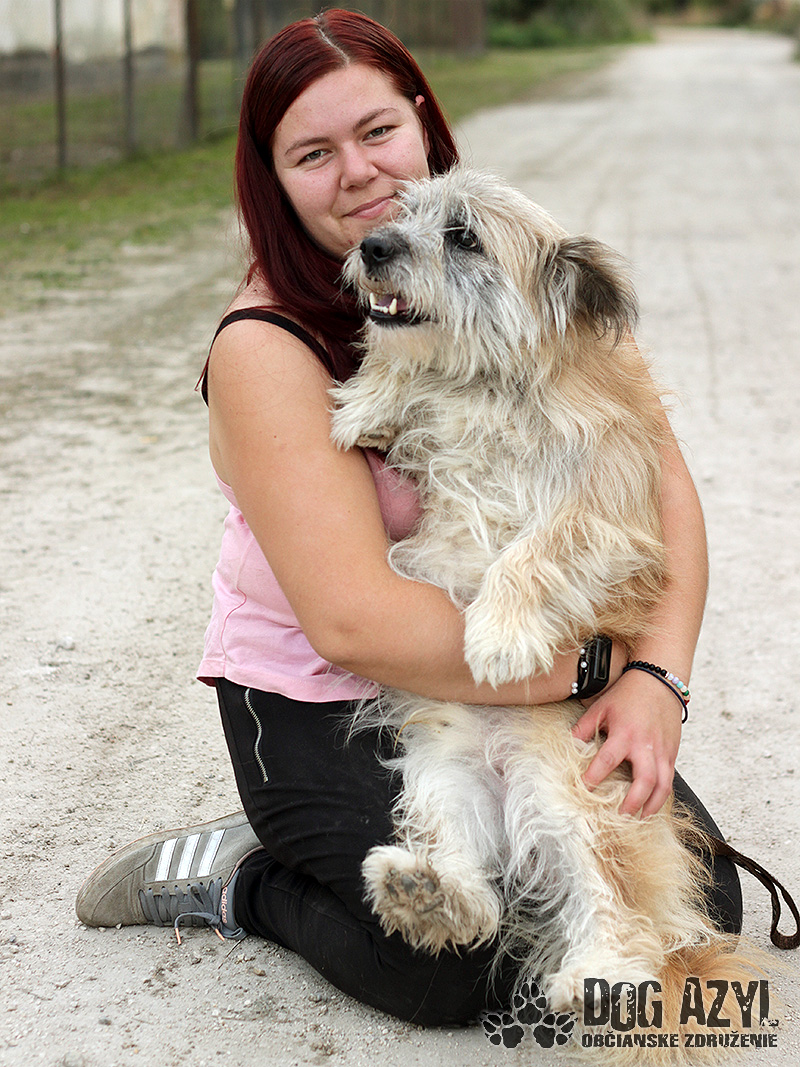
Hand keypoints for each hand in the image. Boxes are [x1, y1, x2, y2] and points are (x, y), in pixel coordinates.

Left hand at [571, 665, 683, 817]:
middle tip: (620, 816)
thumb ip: (584, 727)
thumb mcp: (601, 707)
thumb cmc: (629, 693)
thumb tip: (569, 744)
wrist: (660, 680)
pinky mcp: (672, 753)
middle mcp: (646, 745)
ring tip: (640, 818)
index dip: (594, 777)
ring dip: (652, 805)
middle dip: (633, 802)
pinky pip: (670, 779)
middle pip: (644, 781)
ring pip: (663, 786)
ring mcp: (663, 751)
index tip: (584, 789)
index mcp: (625, 733)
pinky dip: (662, 795)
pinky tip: (653, 804)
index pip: (607, 760)